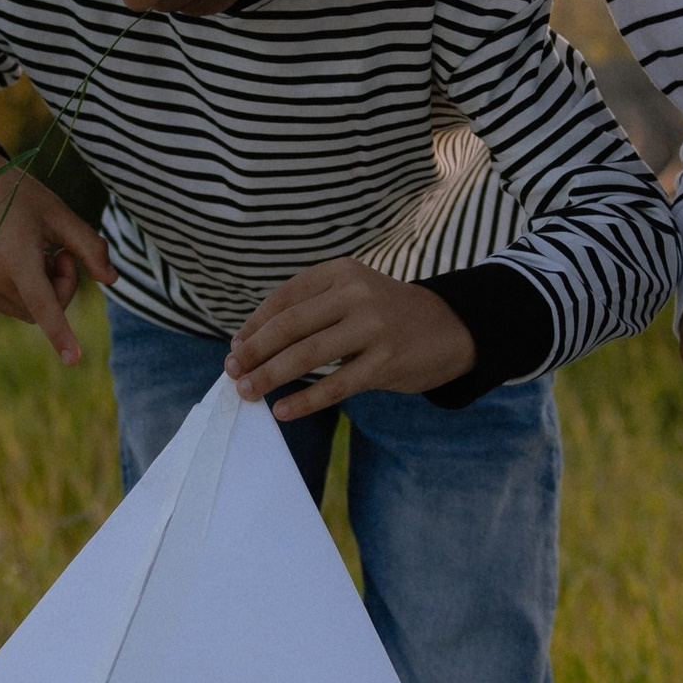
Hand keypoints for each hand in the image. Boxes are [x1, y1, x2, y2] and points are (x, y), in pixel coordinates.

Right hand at [0, 139, 114, 364]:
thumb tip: (113, 280)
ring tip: (32, 252)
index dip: (61, 333)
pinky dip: (21, 289)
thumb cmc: (19, 196)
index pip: (44, 304)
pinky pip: (10, 304)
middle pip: (45, 309)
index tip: (74, 360)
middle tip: (59, 252)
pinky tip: (13, 257)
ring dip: (41, 289)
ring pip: (28, 311)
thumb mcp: (60, 214)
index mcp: (17, 258)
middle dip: (61, 286)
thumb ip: (91, 247)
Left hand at [226, 259, 476, 419]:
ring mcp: (373, 327)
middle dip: (254, 352)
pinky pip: (335, 386)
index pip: (284, 298)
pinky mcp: (386, 362)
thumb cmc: (386, 316)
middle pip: (290, 326)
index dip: (254, 325)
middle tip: (232, 372)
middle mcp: (356, 293)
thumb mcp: (352, 295)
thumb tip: (250, 343)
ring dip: (270, 376)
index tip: (235, 347)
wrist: (451, 328)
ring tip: (248, 392)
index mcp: (342, 272)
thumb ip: (310, 311)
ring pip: (307, 355)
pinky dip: (304, 401)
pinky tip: (282, 411)